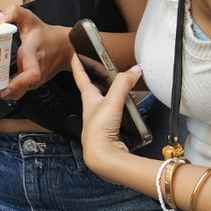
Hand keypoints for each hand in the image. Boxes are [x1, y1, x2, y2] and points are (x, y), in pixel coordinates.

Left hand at [0, 4, 69, 100]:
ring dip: (4, 94)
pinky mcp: (34, 84)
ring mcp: (35, 80)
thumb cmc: (46, 34)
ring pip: (19, 93)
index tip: (4, 86)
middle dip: (3, 92)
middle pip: (21, 90)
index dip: (18, 83)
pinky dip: (8, 91)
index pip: (31, 73)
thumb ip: (13, 12)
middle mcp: (35, 71)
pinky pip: (20, 91)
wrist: (66, 47)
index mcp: (33, 55)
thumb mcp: (30, 18)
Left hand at [71, 54, 138, 173]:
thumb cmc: (99, 129)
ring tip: (125, 82)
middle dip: (98, 76)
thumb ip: (123, 84)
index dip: (78, 66)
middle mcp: (93, 108)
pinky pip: (118, 112)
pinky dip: (124, 105)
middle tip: (104, 65)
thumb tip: (136, 69)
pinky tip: (131, 106)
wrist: (102, 156)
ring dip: (114, 91)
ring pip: (107, 100)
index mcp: (88, 99)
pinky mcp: (111, 129)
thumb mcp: (111, 102)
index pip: (81, 78)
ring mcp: (101, 119)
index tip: (73, 54)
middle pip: (95, 88)